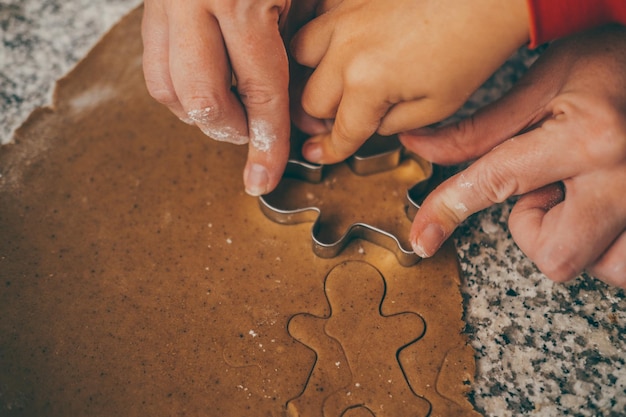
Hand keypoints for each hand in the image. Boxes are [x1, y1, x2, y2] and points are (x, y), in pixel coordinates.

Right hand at [142, 0, 313, 195]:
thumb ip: (299, 55)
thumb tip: (307, 124)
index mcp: (239, 0)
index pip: (259, 92)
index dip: (267, 142)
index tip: (265, 176)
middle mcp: (193, 1)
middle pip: (203, 101)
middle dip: (231, 129)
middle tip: (251, 129)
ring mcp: (164, 2)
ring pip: (167, 90)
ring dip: (200, 114)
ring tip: (232, 108)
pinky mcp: (150, 5)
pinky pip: (153, 65)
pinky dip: (180, 90)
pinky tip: (210, 85)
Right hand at [290, 0, 528, 164]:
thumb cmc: (474, 43)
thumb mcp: (439, 106)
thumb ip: (394, 124)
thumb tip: (372, 122)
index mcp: (367, 82)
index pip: (340, 131)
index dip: (330, 150)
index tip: (321, 153)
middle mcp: (346, 47)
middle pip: (310, 98)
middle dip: (322, 118)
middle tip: (336, 123)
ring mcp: (346, 15)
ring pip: (300, 54)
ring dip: (312, 75)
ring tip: (329, 84)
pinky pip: (319, 17)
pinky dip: (323, 38)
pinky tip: (339, 46)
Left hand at [400, 25, 625, 287]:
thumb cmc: (611, 65)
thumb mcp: (543, 84)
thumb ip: (481, 129)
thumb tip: (422, 147)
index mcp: (589, 137)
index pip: (496, 184)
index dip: (448, 210)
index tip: (424, 236)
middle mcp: (624, 180)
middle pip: (556, 257)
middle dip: (535, 233)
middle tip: (547, 190)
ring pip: (598, 268)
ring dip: (576, 240)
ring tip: (583, 194)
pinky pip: (625, 265)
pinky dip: (607, 247)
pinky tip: (604, 209)